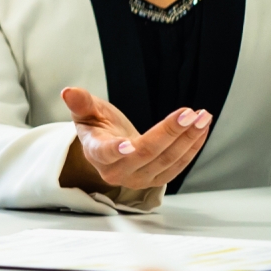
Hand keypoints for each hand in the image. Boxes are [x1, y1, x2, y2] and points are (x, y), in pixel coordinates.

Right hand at [59, 87, 210, 191]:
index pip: (105, 153)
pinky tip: (202, 129)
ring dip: (188, 138)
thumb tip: (67, 91)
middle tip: (190, 112)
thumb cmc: (98, 128)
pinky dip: (192, 147)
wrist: (111, 150)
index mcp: (96, 154)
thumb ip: (80, 103)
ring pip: (167, 160)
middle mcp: (116, 172)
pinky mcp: (156, 180)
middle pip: (146, 153)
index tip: (127, 144)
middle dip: (170, 132)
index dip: (115, 149)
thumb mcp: (87, 113)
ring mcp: (138, 179)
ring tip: (203, 116)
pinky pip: (178, 166)